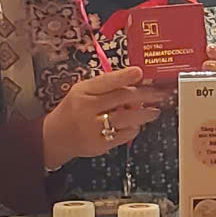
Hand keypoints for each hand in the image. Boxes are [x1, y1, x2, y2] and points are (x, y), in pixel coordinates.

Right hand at [43, 67, 170, 168]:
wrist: (56, 137)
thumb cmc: (73, 110)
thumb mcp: (82, 91)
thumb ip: (105, 85)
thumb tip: (134, 79)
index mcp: (82, 92)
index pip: (106, 81)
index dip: (124, 76)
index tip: (140, 72)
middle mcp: (87, 109)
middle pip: (121, 98)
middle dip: (145, 94)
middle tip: (160, 93)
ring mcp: (93, 128)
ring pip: (125, 118)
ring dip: (144, 113)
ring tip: (155, 111)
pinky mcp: (100, 144)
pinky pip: (124, 135)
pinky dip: (134, 129)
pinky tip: (138, 124)